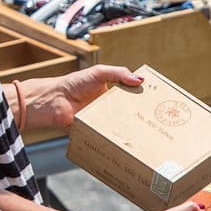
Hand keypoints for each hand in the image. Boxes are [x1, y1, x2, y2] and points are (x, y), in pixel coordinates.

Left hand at [22, 65, 142, 130]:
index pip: (130, 93)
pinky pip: (108, 134)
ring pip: (120, 124)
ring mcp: (102, 119)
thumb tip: (140, 79)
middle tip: (153, 117)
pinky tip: (125, 137)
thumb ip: (119, 73)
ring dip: (129, 126)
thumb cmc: (73, 84)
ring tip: (144, 129)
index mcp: (111, 90)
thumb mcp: (99, 73)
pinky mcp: (96, 131)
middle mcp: (108, 105)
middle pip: (128, 111)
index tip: (155, 100)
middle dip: (139, 114)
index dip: (141, 96)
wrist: (55, 101)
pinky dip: (115, 136)